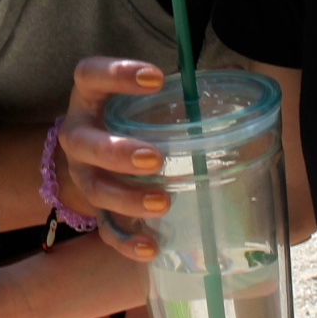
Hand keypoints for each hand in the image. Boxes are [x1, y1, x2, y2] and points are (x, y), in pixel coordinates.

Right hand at [51, 57, 172, 261]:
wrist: (99, 157)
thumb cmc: (134, 118)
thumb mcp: (148, 98)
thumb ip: (184, 88)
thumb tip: (237, 70)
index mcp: (91, 97)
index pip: (89, 74)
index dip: (116, 73)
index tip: (155, 78)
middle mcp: (79, 135)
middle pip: (84, 143)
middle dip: (118, 152)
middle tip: (155, 158)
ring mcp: (83, 174)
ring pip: (95, 189)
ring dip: (126, 198)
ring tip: (163, 202)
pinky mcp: (95, 209)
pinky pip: (105, 229)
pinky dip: (127, 241)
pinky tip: (152, 247)